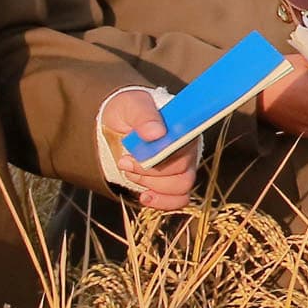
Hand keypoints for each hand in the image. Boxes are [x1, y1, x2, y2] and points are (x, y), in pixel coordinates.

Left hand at [100, 88, 200, 209]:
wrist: (118, 125)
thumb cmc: (129, 112)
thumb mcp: (131, 106)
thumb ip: (144, 116)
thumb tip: (157, 133)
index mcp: (184, 127)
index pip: (185, 147)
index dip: (160, 156)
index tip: (134, 155)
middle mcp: (189, 148)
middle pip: (181, 170)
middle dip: (148, 171)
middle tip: (125, 161)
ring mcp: (184, 167)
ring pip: (181, 187)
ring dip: (152, 185)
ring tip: (130, 173)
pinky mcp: (174, 183)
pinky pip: (180, 200)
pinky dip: (162, 201)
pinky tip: (145, 196)